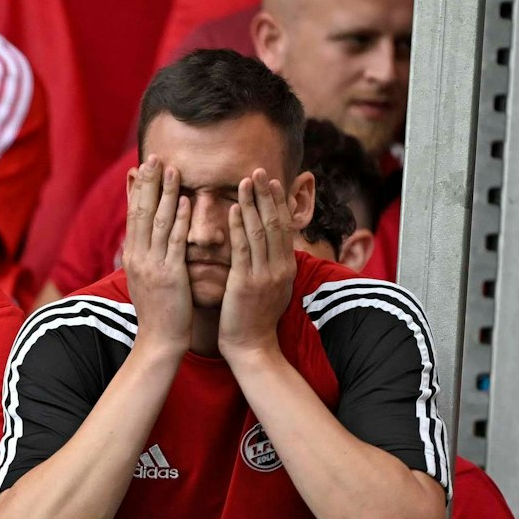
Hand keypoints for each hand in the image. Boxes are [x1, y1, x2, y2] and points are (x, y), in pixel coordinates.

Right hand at [121, 157, 194, 352]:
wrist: (159, 339)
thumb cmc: (159, 312)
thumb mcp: (146, 280)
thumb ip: (147, 257)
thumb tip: (146, 240)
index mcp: (133, 257)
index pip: (133, 216)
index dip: (136, 190)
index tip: (140, 168)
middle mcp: (138, 257)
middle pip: (141, 212)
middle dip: (148, 183)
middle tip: (154, 157)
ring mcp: (152, 265)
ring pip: (158, 222)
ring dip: (166, 194)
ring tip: (172, 169)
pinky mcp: (169, 274)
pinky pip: (175, 242)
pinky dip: (180, 219)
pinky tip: (186, 201)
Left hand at [219, 171, 297, 358]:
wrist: (252, 348)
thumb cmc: (253, 319)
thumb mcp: (269, 288)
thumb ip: (269, 266)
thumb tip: (272, 248)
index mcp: (285, 267)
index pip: (284, 226)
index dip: (278, 202)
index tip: (272, 181)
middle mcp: (280, 267)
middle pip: (275, 222)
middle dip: (267, 195)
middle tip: (260, 170)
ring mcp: (265, 275)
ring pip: (261, 231)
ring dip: (252, 203)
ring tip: (246, 181)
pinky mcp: (247, 284)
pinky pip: (243, 250)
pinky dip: (238, 227)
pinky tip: (232, 210)